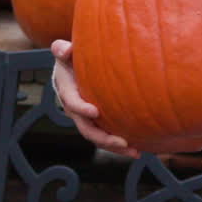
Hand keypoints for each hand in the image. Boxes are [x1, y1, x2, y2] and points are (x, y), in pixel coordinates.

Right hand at [50, 40, 139, 158]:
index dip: (81, 108)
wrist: (73, 67)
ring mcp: (86, 118)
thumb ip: (62, 49)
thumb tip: (64, 49)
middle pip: (86, 128)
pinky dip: (120, 144)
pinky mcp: (97, 121)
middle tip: (122, 142)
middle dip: (103, 138)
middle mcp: (75, 110)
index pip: (72, 102)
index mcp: (66, 92)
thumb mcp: (64, 51)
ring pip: (98, 137)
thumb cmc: (71, 56)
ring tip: (135, 152)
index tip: (95, 111)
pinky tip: (139, 148)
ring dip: (115, 147)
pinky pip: (107, 135)